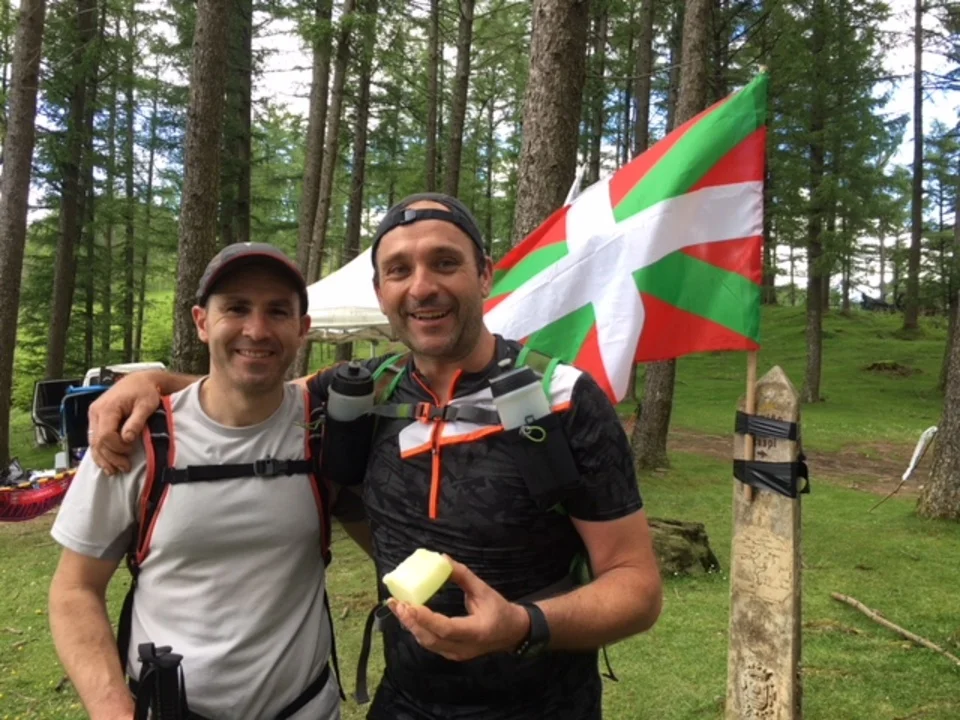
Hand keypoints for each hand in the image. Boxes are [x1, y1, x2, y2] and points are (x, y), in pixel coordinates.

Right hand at [88, 374, 162, 474]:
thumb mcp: (146, 404)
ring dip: (104, 459)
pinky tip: (107, 463)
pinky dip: (101, 453)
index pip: (106, 435)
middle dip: (111, 457)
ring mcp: (94, 416)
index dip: (118, 447)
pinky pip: (94, 440)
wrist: (139, 381)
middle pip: (97, 442)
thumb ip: (136, 421)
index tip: (132, 448)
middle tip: (125, 467)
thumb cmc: (144, 391)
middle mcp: (96, 412)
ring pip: (93, 443)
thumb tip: (127, 438)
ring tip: (115, 470)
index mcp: (107, 408)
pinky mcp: (96, 420)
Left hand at [387, 556, 530, 661]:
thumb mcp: (484, 590)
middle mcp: (464, 647)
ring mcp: (457, 654)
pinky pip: (431, 643)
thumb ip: (463, 575)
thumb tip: (443, 559)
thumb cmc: (499, 609)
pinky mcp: (451, 654)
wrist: (512, 632)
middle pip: (432, 639)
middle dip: (411, 622)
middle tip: (397, 603)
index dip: (426, 618)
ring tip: (397, 607)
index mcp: (476, 631)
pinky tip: (408, 616)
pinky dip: (418, 630)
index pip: (447, 628)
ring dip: (411, 626)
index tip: (409, 604)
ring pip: (428, 643)